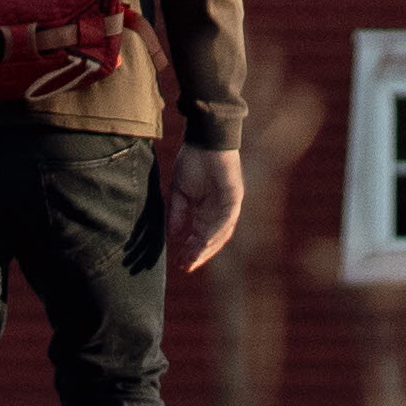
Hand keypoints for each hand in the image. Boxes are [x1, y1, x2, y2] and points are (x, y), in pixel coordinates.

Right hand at [166, 143, 243, 277]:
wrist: (204, 138)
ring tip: (194, 259)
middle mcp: (219, 211)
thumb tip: (171, 237)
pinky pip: (227, 218)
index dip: (190, 251)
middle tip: (185, 267)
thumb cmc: (192, 161)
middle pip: (211, 240)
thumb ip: (176, 214)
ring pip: (221, 233)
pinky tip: (204, 240)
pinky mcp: (234, 196)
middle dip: (199, 254)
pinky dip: (216, 230)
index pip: (199, 237)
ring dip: (208, 247)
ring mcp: (228, 204)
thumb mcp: (179, 192)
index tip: (178, 264)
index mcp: (206, 211)